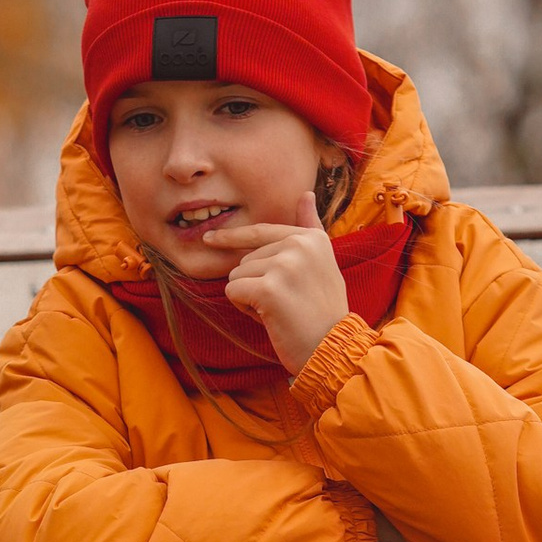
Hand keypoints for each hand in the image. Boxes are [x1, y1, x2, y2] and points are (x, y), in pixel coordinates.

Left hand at [215, 217, 351, 379]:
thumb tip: (305, 194)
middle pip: (246, 258)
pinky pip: (233, 290)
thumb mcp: (322, 262)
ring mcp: (284, 265)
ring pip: (237, 274)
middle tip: (283, 302)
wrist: (332, 347)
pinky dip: (244, 308)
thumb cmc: (322, 311)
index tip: (209, 240)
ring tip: (278, 310)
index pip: (261, 232)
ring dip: (249, 297)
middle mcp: (299, 245)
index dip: (233, 237)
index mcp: (310, 238)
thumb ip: (309, 228)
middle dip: (255, 283)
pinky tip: (269, 317)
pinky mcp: (269, 288)